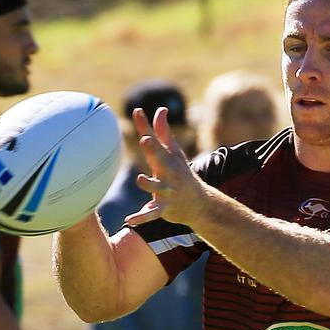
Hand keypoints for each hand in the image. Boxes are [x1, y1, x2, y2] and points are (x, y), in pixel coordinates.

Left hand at [124, 107, 206, 226]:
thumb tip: (161, 109)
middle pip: (160, 160)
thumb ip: (163, 133)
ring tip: (140, 179)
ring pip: (157, 188)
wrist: (199, 204)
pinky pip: (152, 213)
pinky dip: (142, 217)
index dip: (146, 126)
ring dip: (150, 184)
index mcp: (168, 159)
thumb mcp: (174, 154)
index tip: (137, 111)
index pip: (156, 139)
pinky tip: (130, 220)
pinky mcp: (165, 209)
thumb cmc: (182, 175)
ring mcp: (168, 191)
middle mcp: (169, 174)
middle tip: (146, 139)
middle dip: (154, 150)